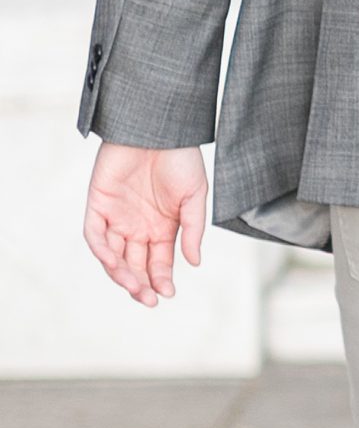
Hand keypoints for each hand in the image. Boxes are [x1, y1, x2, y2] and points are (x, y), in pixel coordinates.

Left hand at [84, 143, 208, 306]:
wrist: (158, 128)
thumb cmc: (181, 158)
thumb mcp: (194, 197)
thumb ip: (192, 230)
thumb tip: (194, 263)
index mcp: (162, 228)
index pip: (158, 263)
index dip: (162, 279)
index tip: (168, 292)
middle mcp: (138, 226)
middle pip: (135, 265)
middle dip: (141, 285)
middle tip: (148, 298)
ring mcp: (116, 217)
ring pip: (113, 256)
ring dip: (121, 273)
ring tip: (133, 285)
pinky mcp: (98, 204)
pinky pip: (95, 235)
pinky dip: (102, 250)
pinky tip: (113, 261)